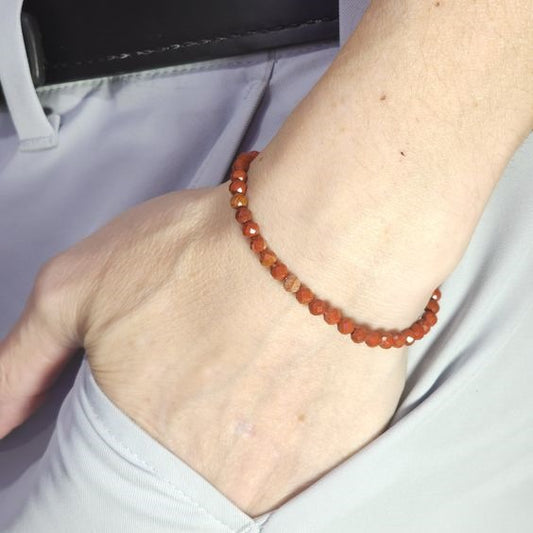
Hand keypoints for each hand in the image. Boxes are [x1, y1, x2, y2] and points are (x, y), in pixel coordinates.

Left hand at [0, 177, 415, 516]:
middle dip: (197, 428)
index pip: (127, 484)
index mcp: (147, 451)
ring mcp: (287, 473)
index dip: (142, 439)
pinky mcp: (342, 449)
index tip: (159, 411)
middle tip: (216, 371)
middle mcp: (220, 479)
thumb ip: (21, 363)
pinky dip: (299, 415)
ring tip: (258, 362)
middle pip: (194, 475)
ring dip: (250, 422)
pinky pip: (310, 451)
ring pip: (253, 469)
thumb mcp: (81, 289)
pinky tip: (298, 369)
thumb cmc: (205, 253)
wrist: (316, 237)